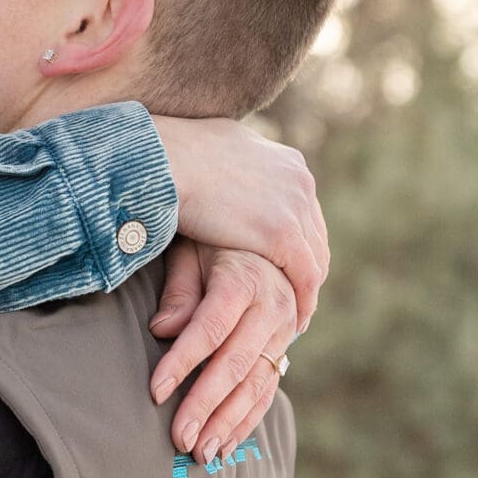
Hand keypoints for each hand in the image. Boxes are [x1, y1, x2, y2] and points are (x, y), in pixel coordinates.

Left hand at [146, 241, 297, 459]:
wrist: (263, 238)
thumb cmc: (211, 245)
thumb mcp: (190, 251)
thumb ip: (179, 289)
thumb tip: (163, 329)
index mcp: (246, 278)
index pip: (211, 326)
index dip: (183, 360)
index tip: (156, 391)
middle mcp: (273, 306)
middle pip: (236, 362)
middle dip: (206, 404)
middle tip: (180, 438)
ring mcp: (284, 331)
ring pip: (256, 383)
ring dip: (228, 422)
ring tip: (202, 454)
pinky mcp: (284, 349)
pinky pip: (268, 390)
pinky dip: (247, 421)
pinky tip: (226, 446)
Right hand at [151, 117, 326, 333]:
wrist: (163, 161)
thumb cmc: (171, 158)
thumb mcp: (210, 158)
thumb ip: (227, 169)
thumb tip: (217, 174)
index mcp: (285, 161)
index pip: (303, 207)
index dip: (298, 237)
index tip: (288, 260)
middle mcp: (299, 181)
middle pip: (315, 233)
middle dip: (308, 264)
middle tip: (297, 293)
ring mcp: (294, 206)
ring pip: (315, 257)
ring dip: (308, 286)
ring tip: (297, 313)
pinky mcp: (281, 233)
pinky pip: (304, 276)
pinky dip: (304, 299)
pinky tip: (296, 319)